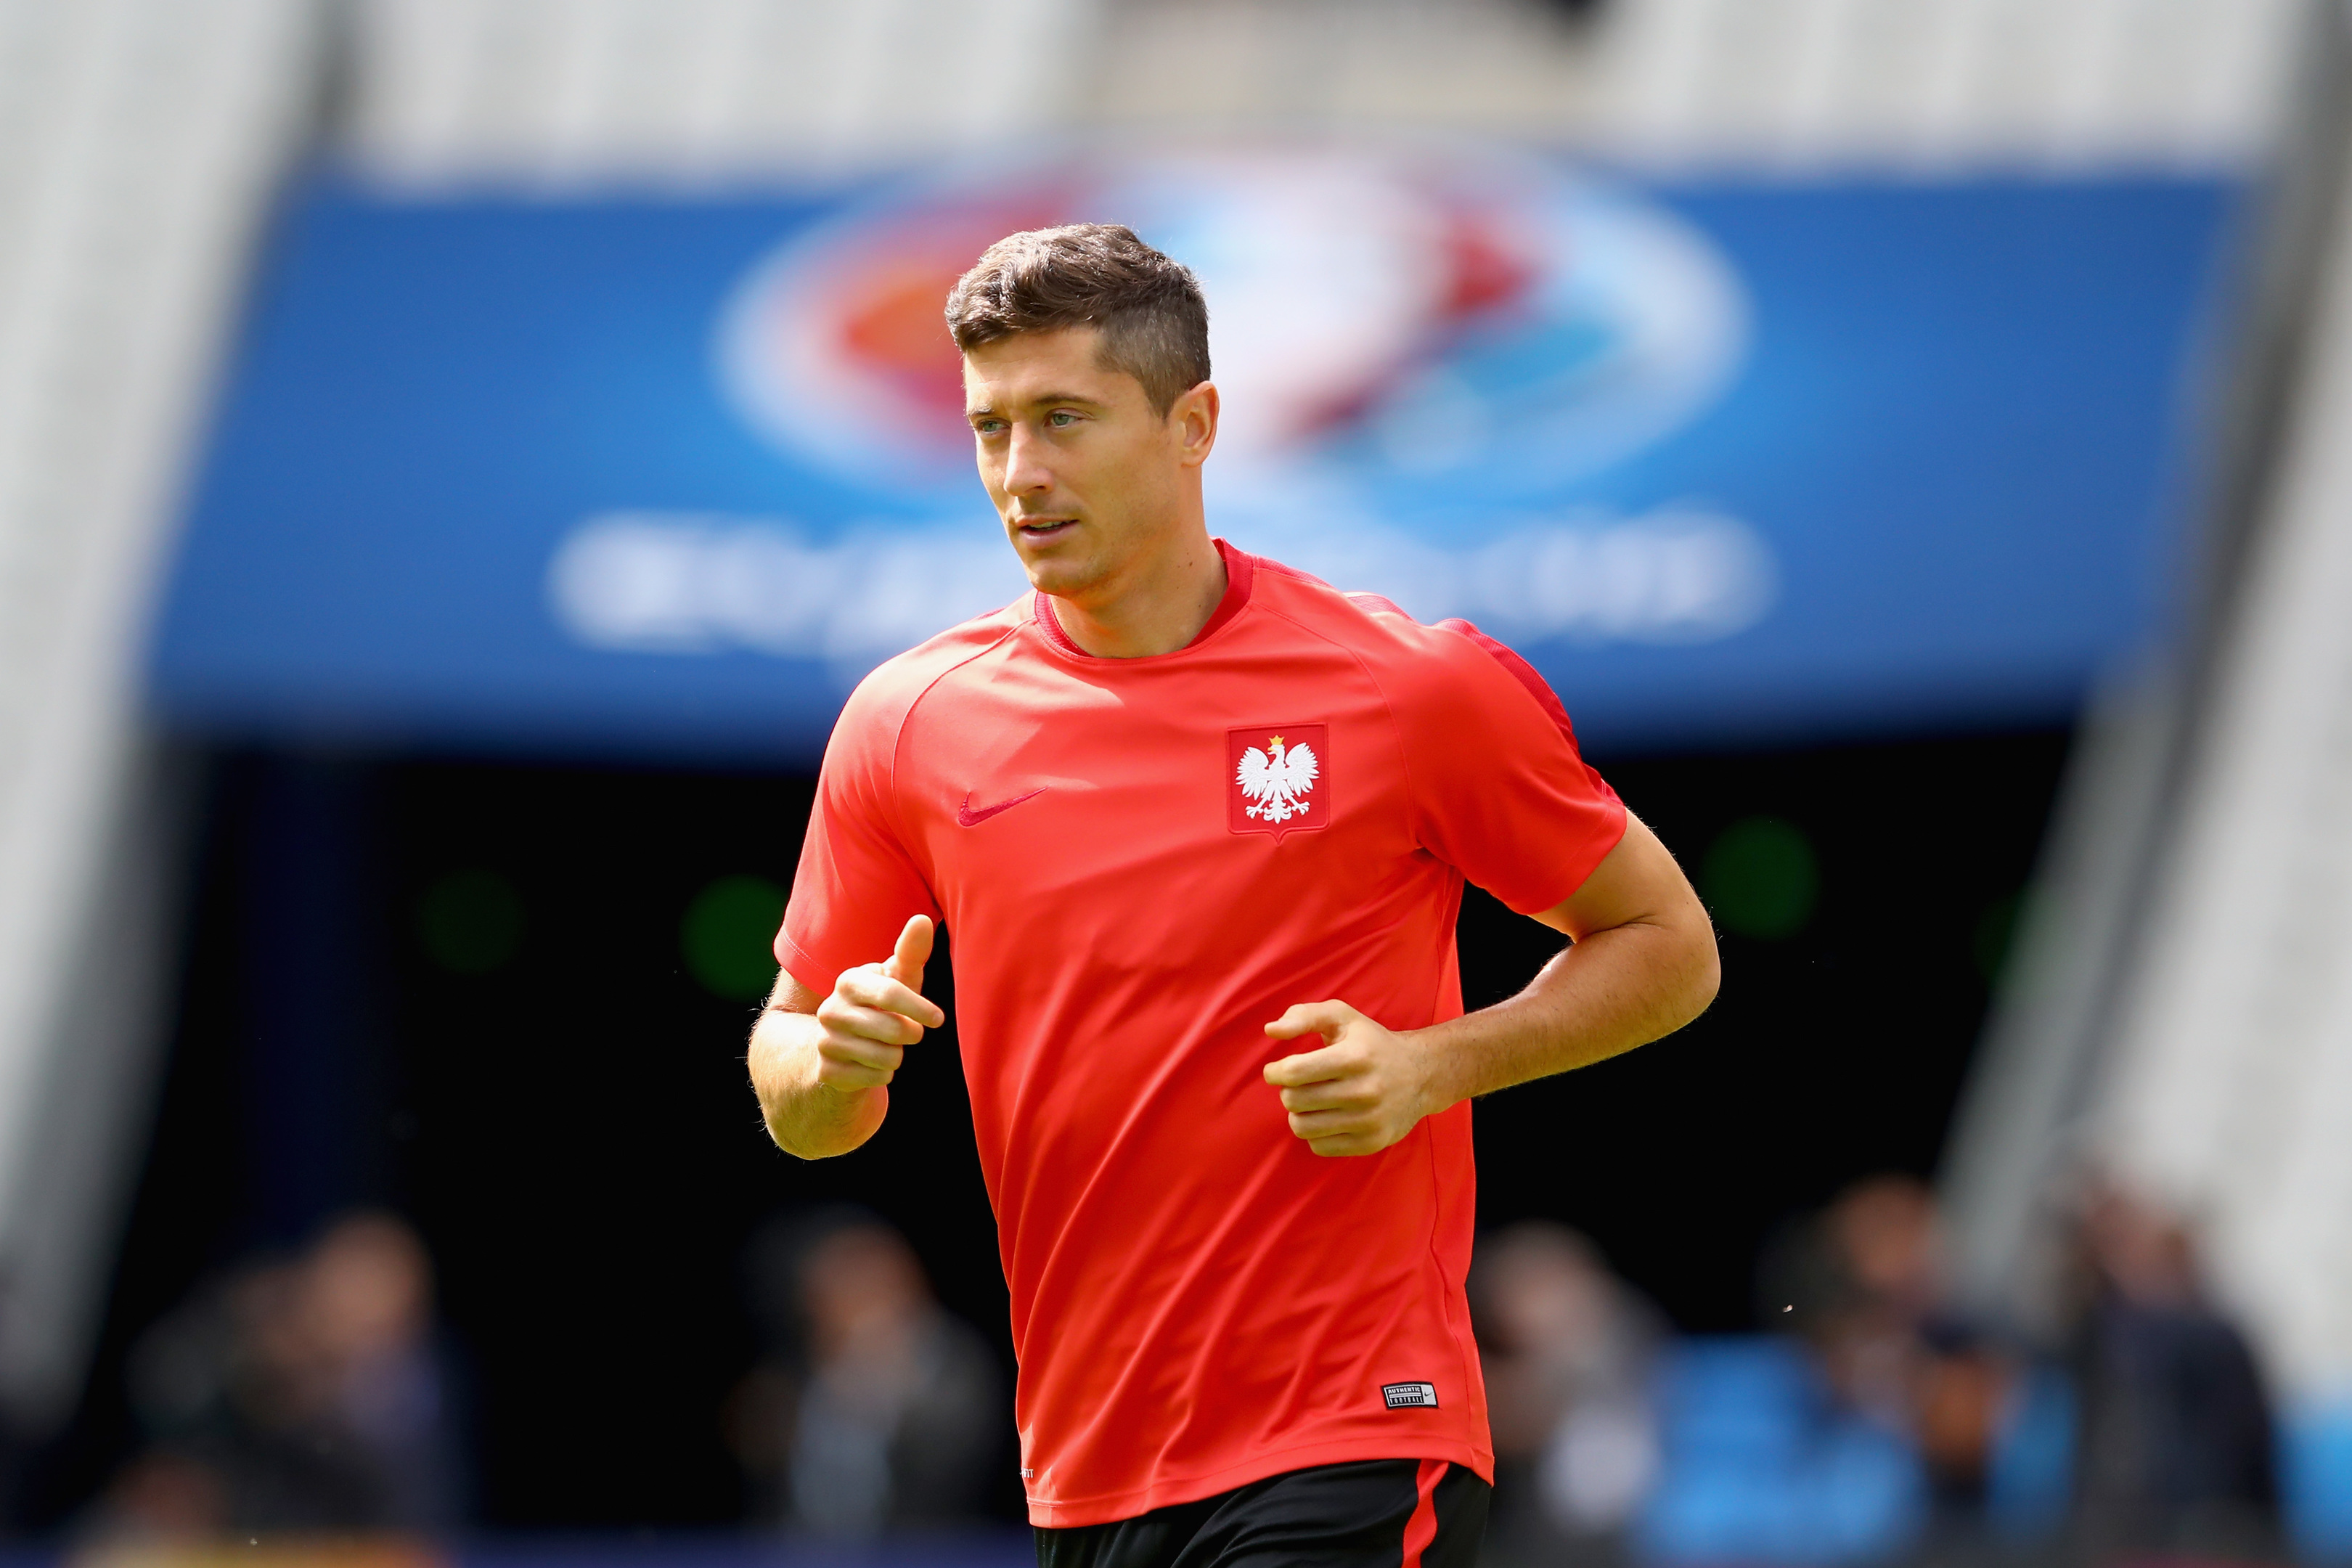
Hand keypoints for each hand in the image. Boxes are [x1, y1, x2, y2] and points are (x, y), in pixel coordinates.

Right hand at [812, 916, 942, 1092]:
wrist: (844, 1046)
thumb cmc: (882, 1005)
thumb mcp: (897, 979)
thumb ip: (910, 952)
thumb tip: (921, 919)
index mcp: (849, 981)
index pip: (890, 993)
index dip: (919, 1008)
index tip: (938, 1019)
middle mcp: (830, 1010)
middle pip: (894, 1030)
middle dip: (911, 1035)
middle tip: (906, 1032)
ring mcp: (824, 1042)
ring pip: (886, 1058)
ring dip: (896, 1056)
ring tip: (885, 1046)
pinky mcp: (826, 1072)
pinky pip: (875, 1079)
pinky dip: (882, 1075)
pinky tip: (871, 1063)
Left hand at [1262, 1000, 1439, 1156]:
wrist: (1422, 1075)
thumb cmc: (1371, 1043)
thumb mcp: (1343, 1017)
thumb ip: (1303, 1016)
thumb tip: (1270, 1030)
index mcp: (1354, 1057)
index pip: (1294, 1072)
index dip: (1275, 1072)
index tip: (1276, 1071)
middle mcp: (1364, 1091)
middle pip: (1294, 1101)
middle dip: (1288, 1091)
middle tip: (1299, 1085)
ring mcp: (1369, 1120)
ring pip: (1303, 1127)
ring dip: (1298, 1114)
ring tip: (1310, 1102)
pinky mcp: (1371, 1142)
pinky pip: (1319, 1147)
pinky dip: (1315, 1133)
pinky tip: (1327, 1117)